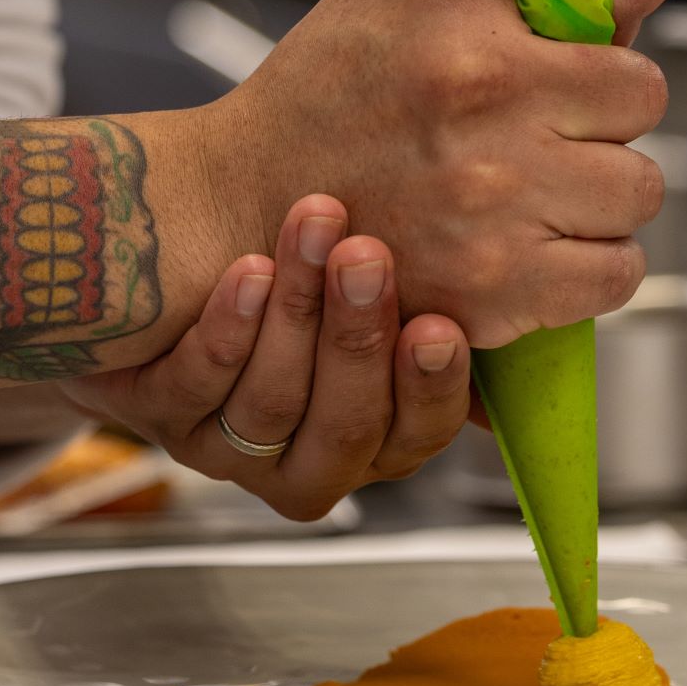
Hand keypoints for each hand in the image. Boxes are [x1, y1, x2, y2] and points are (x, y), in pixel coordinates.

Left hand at [63, 194, 471, 520]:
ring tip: (312, 229)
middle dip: (359, 338)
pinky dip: (226, 330)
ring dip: (295, 312)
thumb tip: (527, 290)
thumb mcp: (384, 281)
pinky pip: (195, 392)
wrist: (171, 257)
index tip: (438, 324)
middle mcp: (308, 456)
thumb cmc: (306, 264)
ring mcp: (229, 446)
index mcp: (379, 435)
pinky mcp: (159, 415)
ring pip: (272, 406)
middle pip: (348, 426)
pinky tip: (247, 273)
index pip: (422, 432)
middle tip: (366, 256)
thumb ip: (444, 292)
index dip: (431, 386)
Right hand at [208, 0, 686, 346]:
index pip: (624, 15)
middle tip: (551, 123)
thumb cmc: (338, 79)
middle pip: (643, 110)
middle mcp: (488, 116)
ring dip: (604, 192)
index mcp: (473, 29)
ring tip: (543, 183)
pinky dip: (592, 264)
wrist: (247, 197)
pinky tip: (541, 239)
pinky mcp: (490, 294)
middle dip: (606, 117)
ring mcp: (492, 214)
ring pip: (638, 197)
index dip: (607, 41)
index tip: (574, 56)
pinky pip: (613, 279)